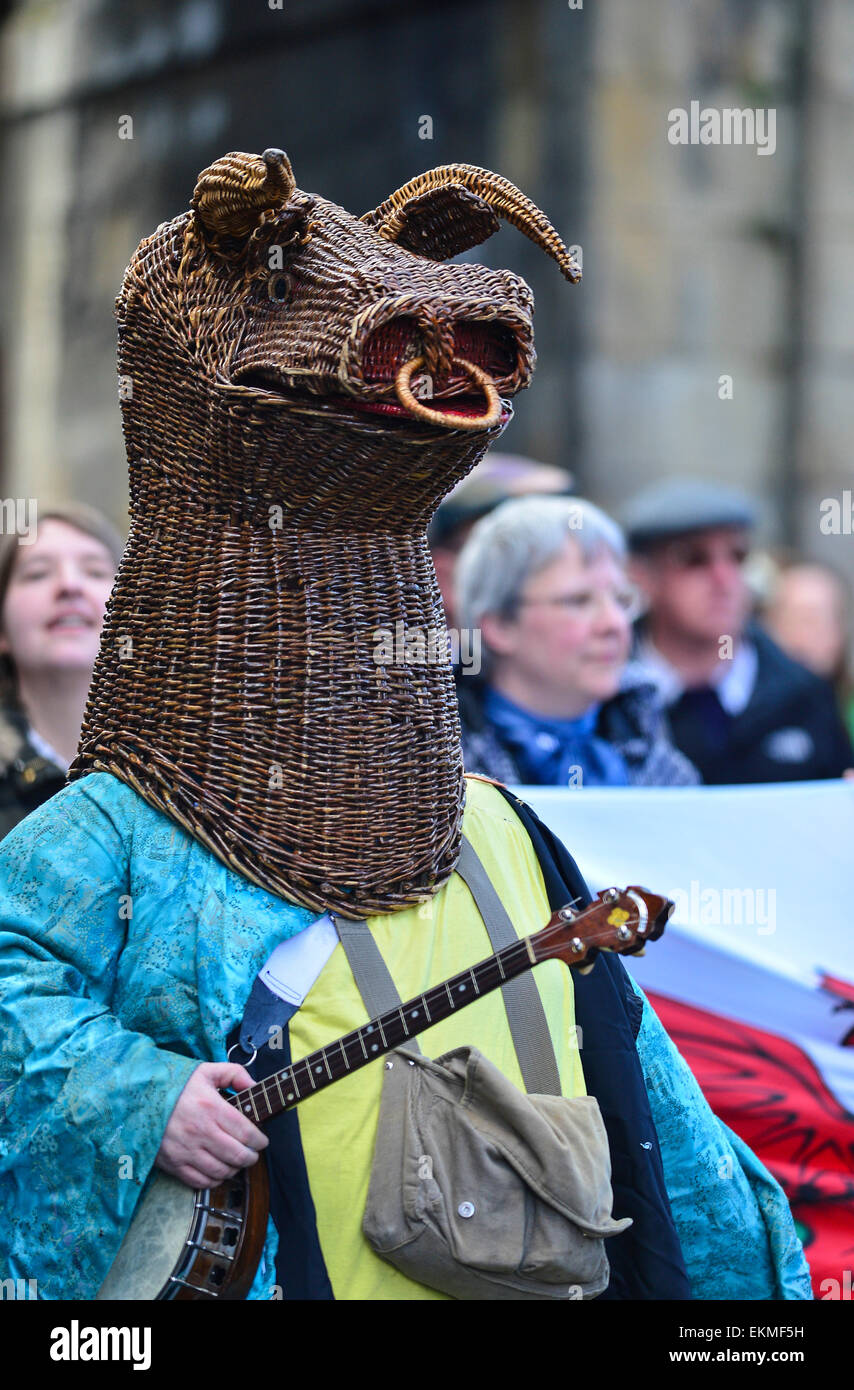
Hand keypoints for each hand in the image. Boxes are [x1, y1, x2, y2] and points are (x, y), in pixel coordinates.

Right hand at [155, 1061, 268, 1188]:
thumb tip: (255, 1087)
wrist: (139, 1099)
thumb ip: (235, 1074)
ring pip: (221, 1171)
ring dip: (235, 1169)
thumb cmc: (176, 1086)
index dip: (260, 1140)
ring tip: (236, 1161)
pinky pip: (201, 1181)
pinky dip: (215, 1180)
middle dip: (251, 1157)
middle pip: (237, 1156)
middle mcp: (200, 1132)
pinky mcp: (174, 1164)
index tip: (262, 1140)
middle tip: (253, 1153)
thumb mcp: (206, 1071)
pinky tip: (218, 1170)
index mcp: (211, 1108)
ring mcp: (186, 1151)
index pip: (246, 1132)